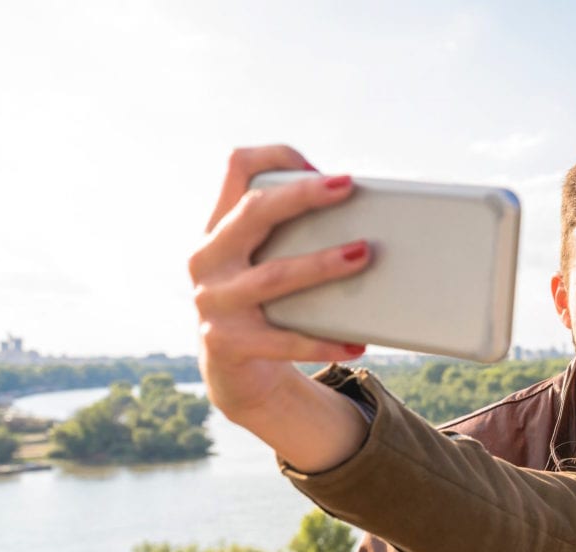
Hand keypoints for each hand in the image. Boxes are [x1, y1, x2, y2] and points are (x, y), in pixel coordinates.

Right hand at [189, 146, 369, 423]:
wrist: (234, 372)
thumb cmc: (267, 304)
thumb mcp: (267, 262)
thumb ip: (293, 235)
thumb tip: (368, 217)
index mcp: (219, 228)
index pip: (237, 168)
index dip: (276, 156)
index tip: (319, 166)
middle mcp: (208, 259)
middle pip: (252, 212)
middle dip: (302, 196)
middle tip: (346, 187)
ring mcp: (213, 302)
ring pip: (273, 276)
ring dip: (321, 264)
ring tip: (363, 254)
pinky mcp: (227, 343)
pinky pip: (282, 341)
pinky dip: (322, 342)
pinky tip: (355, 342)